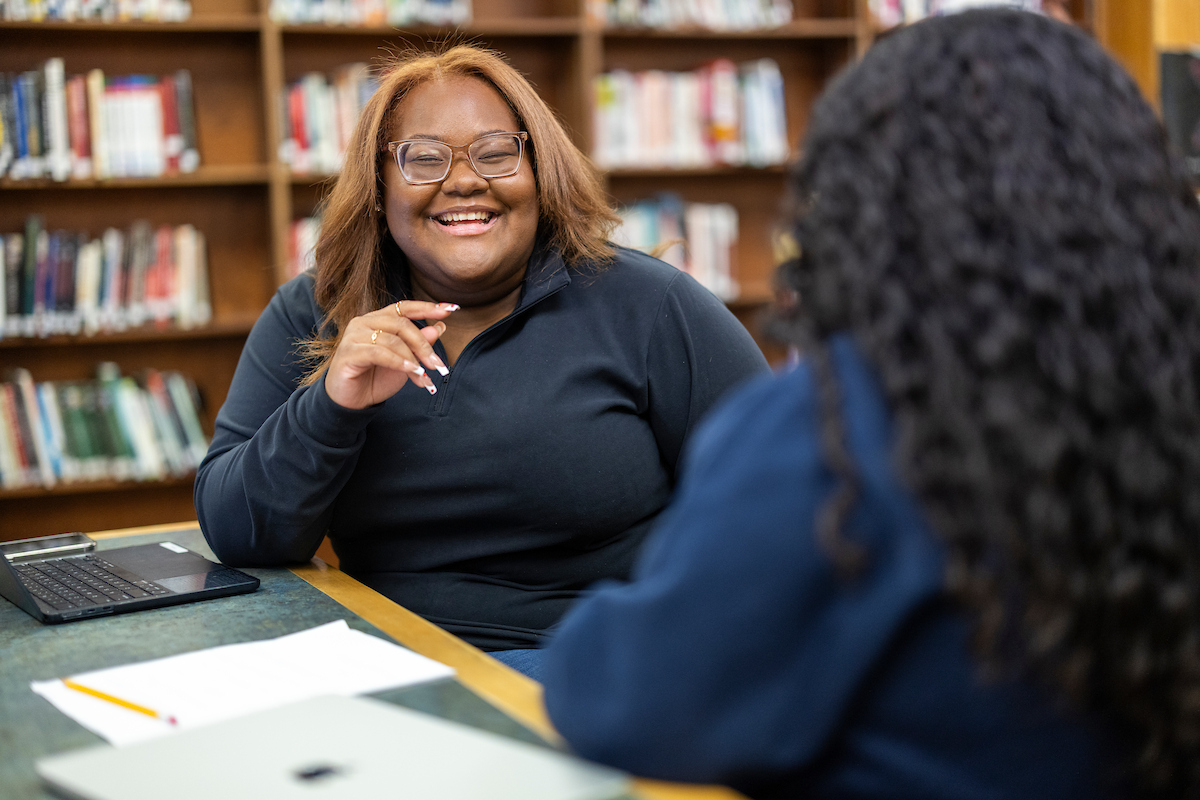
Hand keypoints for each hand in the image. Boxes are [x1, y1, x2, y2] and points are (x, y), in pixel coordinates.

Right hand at [324, 301, 458, 408]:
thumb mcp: (405, 361)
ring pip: (392, 340)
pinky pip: (379, 353)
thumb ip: (419, 345)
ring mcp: (354, 336)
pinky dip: (399, 363)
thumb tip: (439, 328)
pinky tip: (412, 372)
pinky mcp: (348, 353)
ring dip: (413, 359)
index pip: (404, 307)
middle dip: (423, 345)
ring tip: (424, 375)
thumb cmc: (375, 378)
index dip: (427, 308)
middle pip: (401, 324)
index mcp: (378, 320)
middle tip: (438, 365)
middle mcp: (364, 322)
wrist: (351, 402)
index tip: (450, 310)